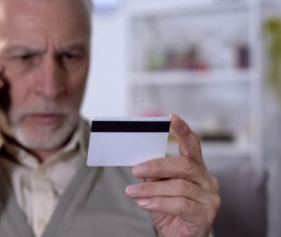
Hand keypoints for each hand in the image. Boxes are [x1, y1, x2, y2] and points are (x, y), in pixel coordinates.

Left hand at [125, 114, 219, 236]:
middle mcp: (207, 180)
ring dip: (151, 189)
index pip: (193, 145)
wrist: (179, 236)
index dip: (183, 131)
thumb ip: (156, 174)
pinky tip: (144, 203)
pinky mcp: (205, 215)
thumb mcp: (159, 187)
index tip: (171, 118)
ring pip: (179, 186)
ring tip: (132, 192)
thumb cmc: (169, 209)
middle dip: (156, 165)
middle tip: (135, 170)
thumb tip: (142, 164)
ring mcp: (209, 198)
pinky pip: (180, 205)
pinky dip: (158, 203)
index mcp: (196, 168)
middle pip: (183, 165)